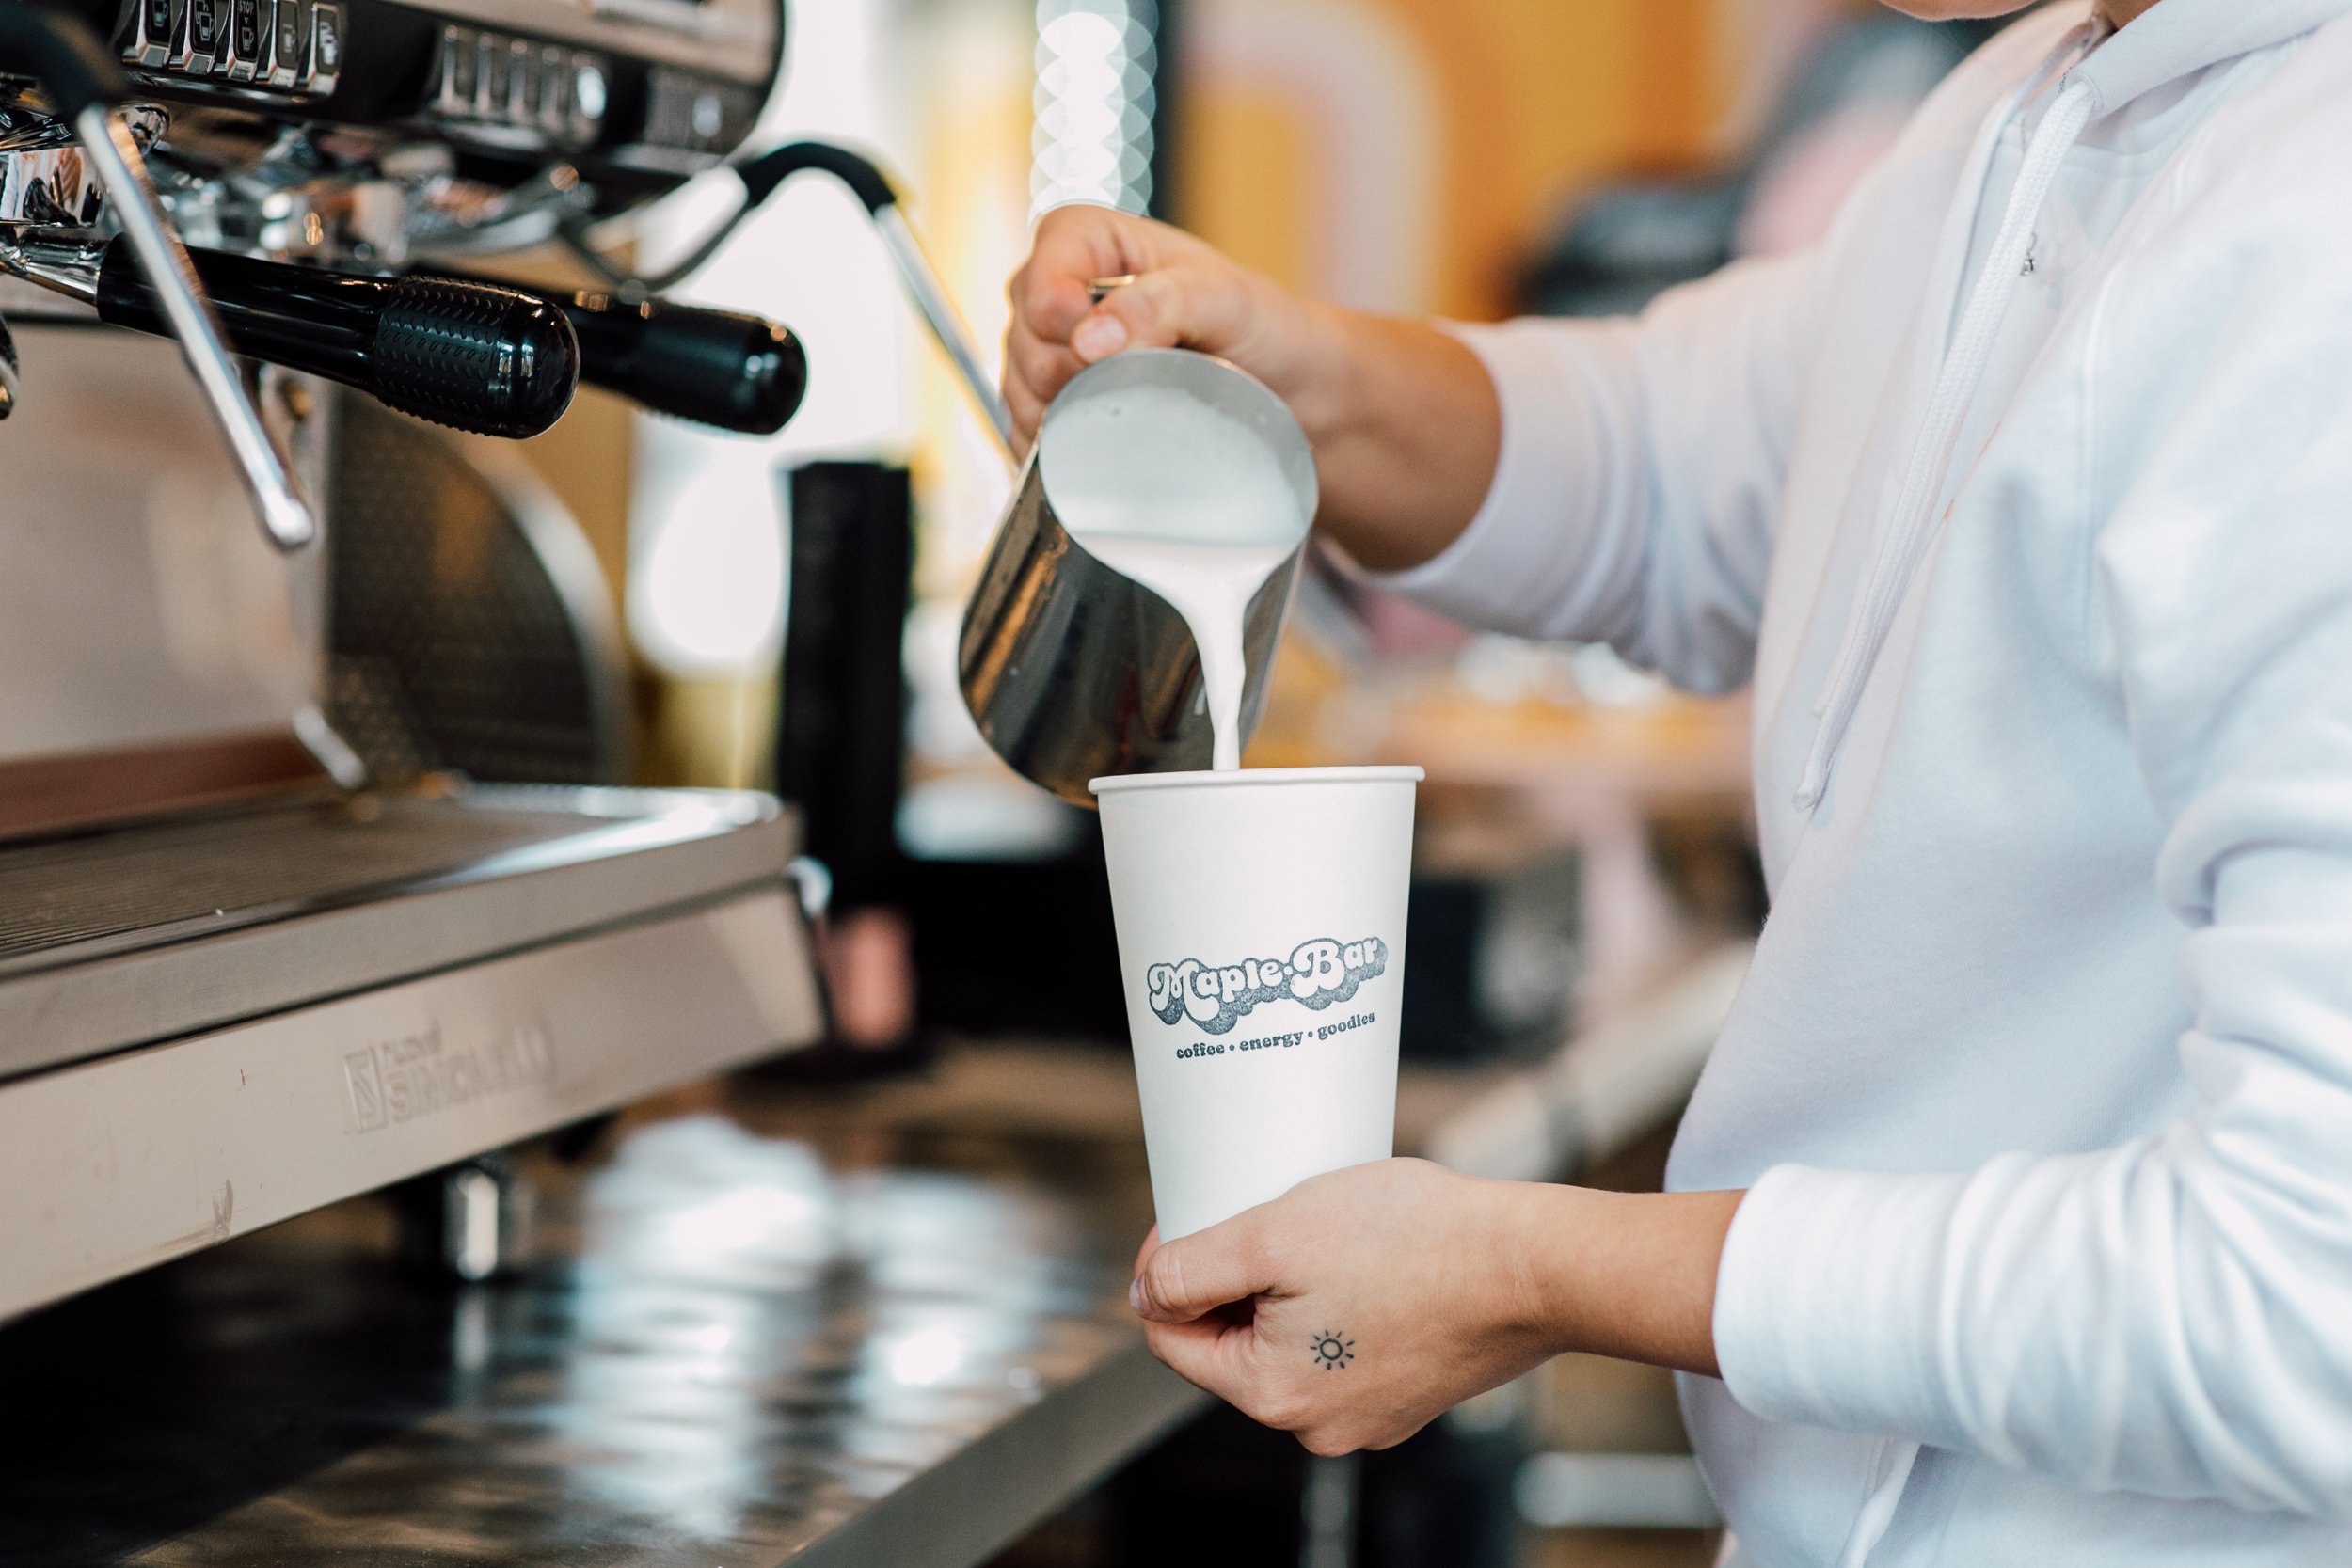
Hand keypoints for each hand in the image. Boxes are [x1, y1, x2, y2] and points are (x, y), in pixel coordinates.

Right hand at [1002, 204, 1338, 449]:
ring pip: (1021, 388)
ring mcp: (1052, 348)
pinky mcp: (1056, 401)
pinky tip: (1094, 451)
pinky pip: (1028, 430)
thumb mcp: (1224, 299)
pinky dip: (1053, 448)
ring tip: (1123, 418)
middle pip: (1025, 338)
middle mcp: (1060, 287)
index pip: (1041, 273)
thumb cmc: (1258, 325)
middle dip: (1066, 373)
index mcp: (1090, 238)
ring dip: (1060, 416)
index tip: (1098, 348)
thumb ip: (1160, 304)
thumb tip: (1087, 339)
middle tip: (1130, 387)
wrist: (1284, 387)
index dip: (1056, 312)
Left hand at [1130, 1159, 1742, 1454]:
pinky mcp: (1408, 1389)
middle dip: (1238, 1275)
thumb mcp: (1275, 1234)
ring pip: (1289, 1336)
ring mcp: (1369, 1412)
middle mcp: (1318, 1423)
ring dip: (1291, 1283)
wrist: (1535, 1264)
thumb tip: (1144, 1293)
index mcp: (1274, 1395)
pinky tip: (1371, 1256)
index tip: (1190, 1215)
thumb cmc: (1416, 1242)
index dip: (1166, 1268)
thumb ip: (1193, 1268)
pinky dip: (1342, 1297)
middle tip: (1269, 1212)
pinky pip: (1343, 1340)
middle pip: (1233, 1338)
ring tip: (1328, 1230)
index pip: (1172, 1337)